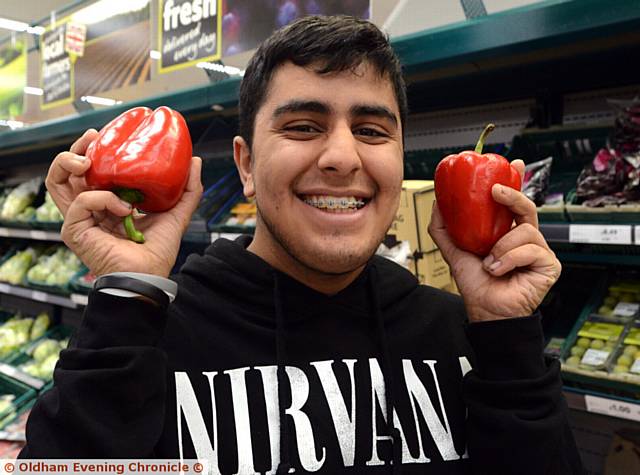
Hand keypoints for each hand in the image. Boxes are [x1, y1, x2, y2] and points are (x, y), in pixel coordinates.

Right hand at [47, 129, 203, 276]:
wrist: (149, 276)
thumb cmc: (157, 252)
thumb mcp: (176, 213)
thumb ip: (187, 189)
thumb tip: (194, 161)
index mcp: (107, 204)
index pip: (91, 172)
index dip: (96, 151)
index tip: (111, 136)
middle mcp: (89, 210)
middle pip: (67, 172)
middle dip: (75, 149)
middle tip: (93, 137)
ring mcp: (79, 220)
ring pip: (57, 182)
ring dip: (70, 162)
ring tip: (88, 159)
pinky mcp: (74, 229)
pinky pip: (82, 201)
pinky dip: (103, 198)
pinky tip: (124, 208)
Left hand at [428, 159, 560, 321]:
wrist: (485, 310)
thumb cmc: (475, 283)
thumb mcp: (454, 251)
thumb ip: (444, 228)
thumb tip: (437, 203)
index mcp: (507, 232)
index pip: (514, 202)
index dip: (517, 181)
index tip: (513, 164)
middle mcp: (525, 238)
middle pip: (527, 207)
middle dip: (513, 195)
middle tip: (494, 191)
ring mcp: (540, 251)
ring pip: (526, 230)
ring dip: (502, 246)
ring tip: (489, 261)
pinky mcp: (549, 265)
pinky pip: (531, 249)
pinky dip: (510, 259)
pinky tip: (499, 270)